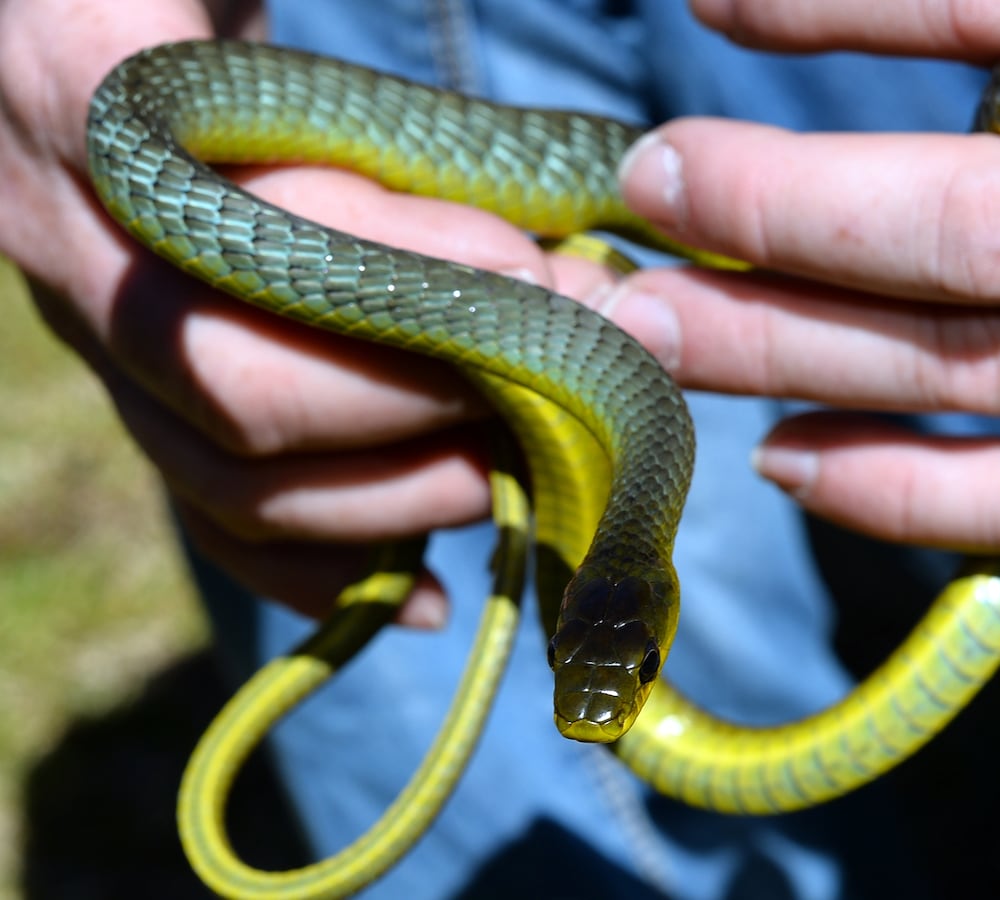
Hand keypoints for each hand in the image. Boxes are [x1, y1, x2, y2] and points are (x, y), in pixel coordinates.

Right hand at [0, 0, 614, 622]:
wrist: (89, 16)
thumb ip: (360, 87)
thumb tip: (556, 211)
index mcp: (85, 91)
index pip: (250, 228)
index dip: (408, 275)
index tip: (544, 273)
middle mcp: (67, 235)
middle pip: (238, 385)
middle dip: (418, 405)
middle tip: (552, 383)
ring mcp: (92, 330)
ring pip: (224, 475)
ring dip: (396, 494)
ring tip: (519, 469)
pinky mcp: (135, 392)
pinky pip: (208, 515)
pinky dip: (324, 568)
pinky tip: (425, 588)